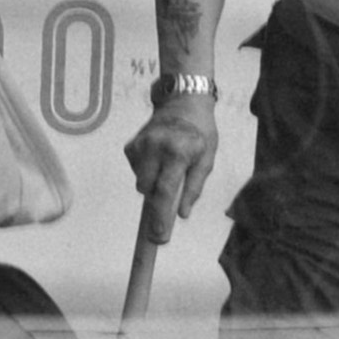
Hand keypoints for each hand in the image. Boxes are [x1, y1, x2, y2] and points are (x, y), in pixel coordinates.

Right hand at [123, 98, 219, 245]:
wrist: (182, 101)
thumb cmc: (200, 132)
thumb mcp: (207, 159)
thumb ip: (194, 187)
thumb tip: (182, 214)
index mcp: (177, 153)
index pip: (165, 192)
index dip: (161, 217)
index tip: (158, 238)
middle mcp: (155, 148)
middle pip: (147, 190)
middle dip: (157, 199)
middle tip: (170, 195)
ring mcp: (140, 145)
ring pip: (140, 182)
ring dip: (152, 184)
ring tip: (168, 168)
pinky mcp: (131, 145)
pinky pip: (136, 170)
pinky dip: (146, 172)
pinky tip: (158, 159)